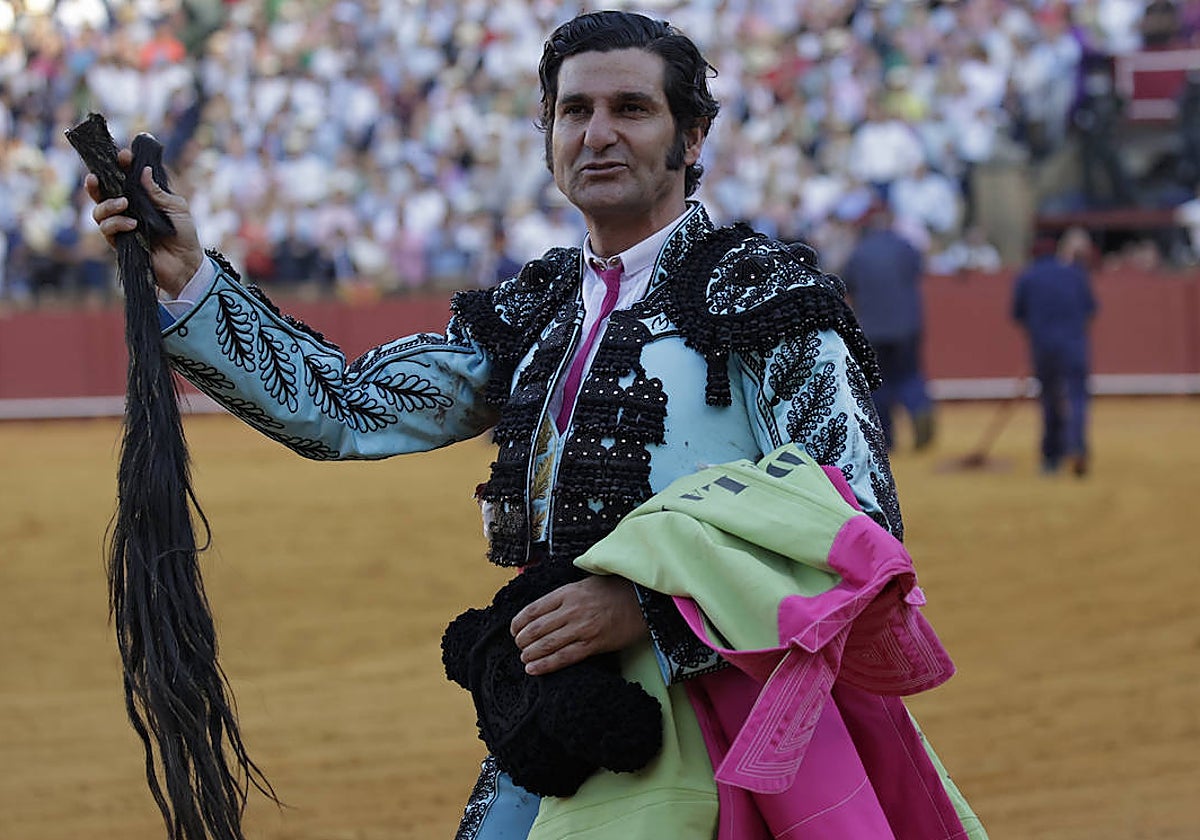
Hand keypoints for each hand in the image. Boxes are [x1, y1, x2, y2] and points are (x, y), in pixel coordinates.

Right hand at [86, 148, 203, 296]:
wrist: (186, 263)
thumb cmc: (184, 234)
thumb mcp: (177, 208)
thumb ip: (159, 192)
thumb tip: (143, 170)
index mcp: (142, 197)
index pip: (125, 177)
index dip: (121, 165)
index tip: (123, 155)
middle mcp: (128, 209)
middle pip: (102, 192)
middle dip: (96, 182)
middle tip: (95, 177)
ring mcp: (121, 225)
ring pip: (99, 210)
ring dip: (108, 205)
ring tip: (124, 204)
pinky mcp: (119, 242)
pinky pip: (107, 229)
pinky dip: (116, 224)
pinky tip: (132, 225)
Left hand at [510, 574, 647, 675]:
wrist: (642, 599)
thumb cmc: (614, 590)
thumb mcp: (584, 583)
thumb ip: (564, 595)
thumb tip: (543, 609)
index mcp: (567, 592)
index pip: (533, 609)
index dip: (518, 622)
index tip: (514, 630)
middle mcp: (571, 609)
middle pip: (536, 628)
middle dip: (522, 640)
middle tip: (519, 646)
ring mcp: (582, 628)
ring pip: (547, 644)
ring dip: (530, 654)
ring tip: (523, 659)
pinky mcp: (593, 644)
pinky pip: (564, 657)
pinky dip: (546, 665)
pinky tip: (533, 669)